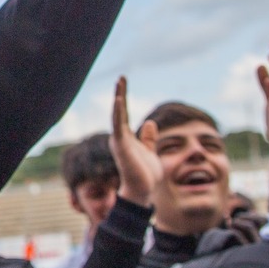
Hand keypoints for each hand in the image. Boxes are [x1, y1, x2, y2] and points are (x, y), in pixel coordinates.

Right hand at [109, 76, 160, 207]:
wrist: (142, 191)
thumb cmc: (145, 175)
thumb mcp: (150, 152)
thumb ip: (148, 138)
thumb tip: (150, 123)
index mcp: (125, 138)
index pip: (124, 114)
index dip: (124, 98)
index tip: (124, 83)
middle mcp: (120, 137)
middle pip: (119, 110)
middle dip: (120, 93)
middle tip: (122, 77)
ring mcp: (119, 140)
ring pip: (118, 114)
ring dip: (119, 97)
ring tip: (120, 81)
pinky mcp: (121, 144)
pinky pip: (118, 125)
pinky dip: (118, 111)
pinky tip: (119, 99)